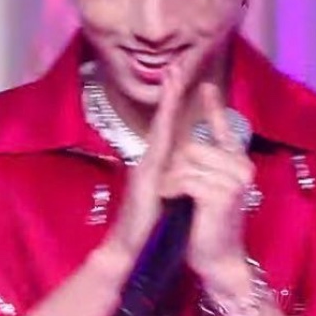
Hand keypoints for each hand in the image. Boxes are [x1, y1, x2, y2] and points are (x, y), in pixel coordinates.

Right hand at [101, 55, 194, 262]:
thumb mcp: (166, 199)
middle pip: (163, 119)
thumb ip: (173, 181)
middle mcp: (150, 159)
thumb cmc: (150, 229)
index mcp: (158, 164)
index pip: (169, 127)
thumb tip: (186, 169)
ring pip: (161, 127)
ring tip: (173, 76)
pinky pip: (159, 146)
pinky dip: (164, 127)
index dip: (174, 103)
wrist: (129, 250)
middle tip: (176, 65)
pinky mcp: (146, 176)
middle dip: (170, 92)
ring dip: (168, 101)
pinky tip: (169, 111)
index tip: (180, 79)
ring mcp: (146, 165)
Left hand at [159, 82, 254, 287]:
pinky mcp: (223, 194)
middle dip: (175, 169)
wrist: (215, 258)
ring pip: (187, 162)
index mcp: (235, 162)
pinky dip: (174, 191)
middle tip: (177, 192)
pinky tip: (178, 204)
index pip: (223, 128)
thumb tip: (188, 140)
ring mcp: (235, 179)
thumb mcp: (202, 186)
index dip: (213, 107)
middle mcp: (240, 167)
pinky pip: (186, 179)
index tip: (207, 85)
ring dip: (172, 182)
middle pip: (192, 147)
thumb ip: (200, 161)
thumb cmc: (205, 223)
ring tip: (177, 201)